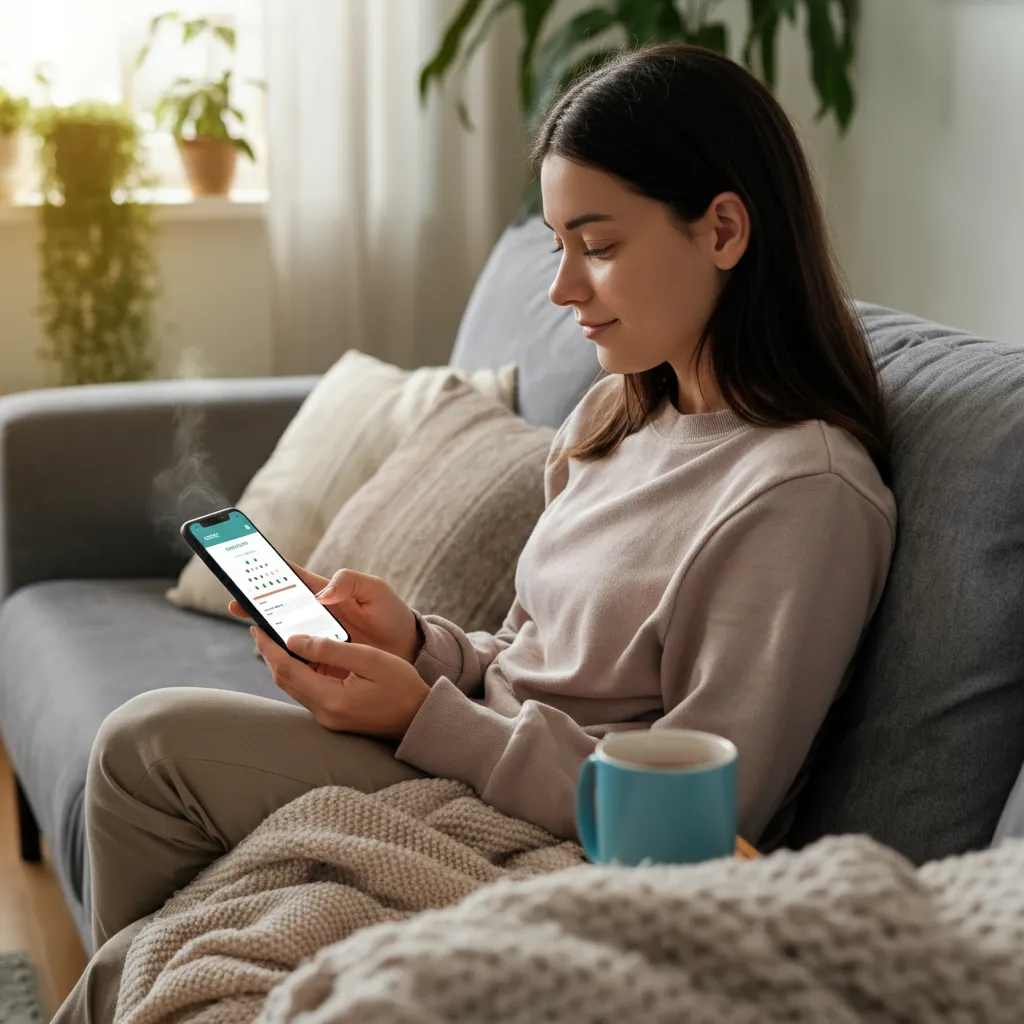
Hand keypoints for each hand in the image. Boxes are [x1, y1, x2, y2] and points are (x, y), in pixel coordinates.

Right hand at [230, 564, 421, 662]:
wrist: (409, 649)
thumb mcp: (376, 590)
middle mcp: (316, 615)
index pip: (290, 579)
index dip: (266, 574)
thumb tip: (321, 594)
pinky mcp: (321, 661)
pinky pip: (297, 659)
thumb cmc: (392, 614)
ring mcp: (317, 639)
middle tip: (235, 603)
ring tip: (253, 630)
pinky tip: (275, 658)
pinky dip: (284, 658)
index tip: (243, 570)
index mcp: (324, 592)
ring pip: (283, 635)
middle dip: (255, 603)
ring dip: (267, 633)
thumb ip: (350, 582)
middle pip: (278, 608)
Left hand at [252, 626, 429, 739]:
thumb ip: (332, 649)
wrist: (420, 718)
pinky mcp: (332, 717)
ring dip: (282, 662)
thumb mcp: (371, 659)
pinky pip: (306, 691)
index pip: (287, 669)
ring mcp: (327, 718)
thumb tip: (295, 640)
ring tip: (276, 637)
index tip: (257, 626)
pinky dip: (298, 672)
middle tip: (261, 628)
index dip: (269, 646)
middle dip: (270, 653)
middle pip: (284, 680)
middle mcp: (324, 713)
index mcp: (332, 699)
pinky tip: (300, 656)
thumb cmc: (402, 686)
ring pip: (293, 687)